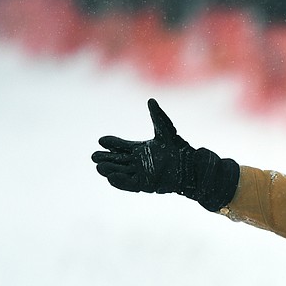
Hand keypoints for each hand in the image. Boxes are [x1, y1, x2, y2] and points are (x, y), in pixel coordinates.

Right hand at [91, 99, 238, 210]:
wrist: (192, 166)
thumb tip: (151, 100)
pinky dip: (120, 182)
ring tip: (99, 166)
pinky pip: (130, 184)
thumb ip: (157, 117)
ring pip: (120, 172)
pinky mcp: (146, 185)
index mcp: (139, 149)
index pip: (121, 146)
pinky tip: (110, 177)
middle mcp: (138, 162)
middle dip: (105, 158)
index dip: (111, 143)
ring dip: (110, 170)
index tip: (101, 140)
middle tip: (94, 156)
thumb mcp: (166, 131)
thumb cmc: (180, 148)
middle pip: (117, 160)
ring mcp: (141, 174)